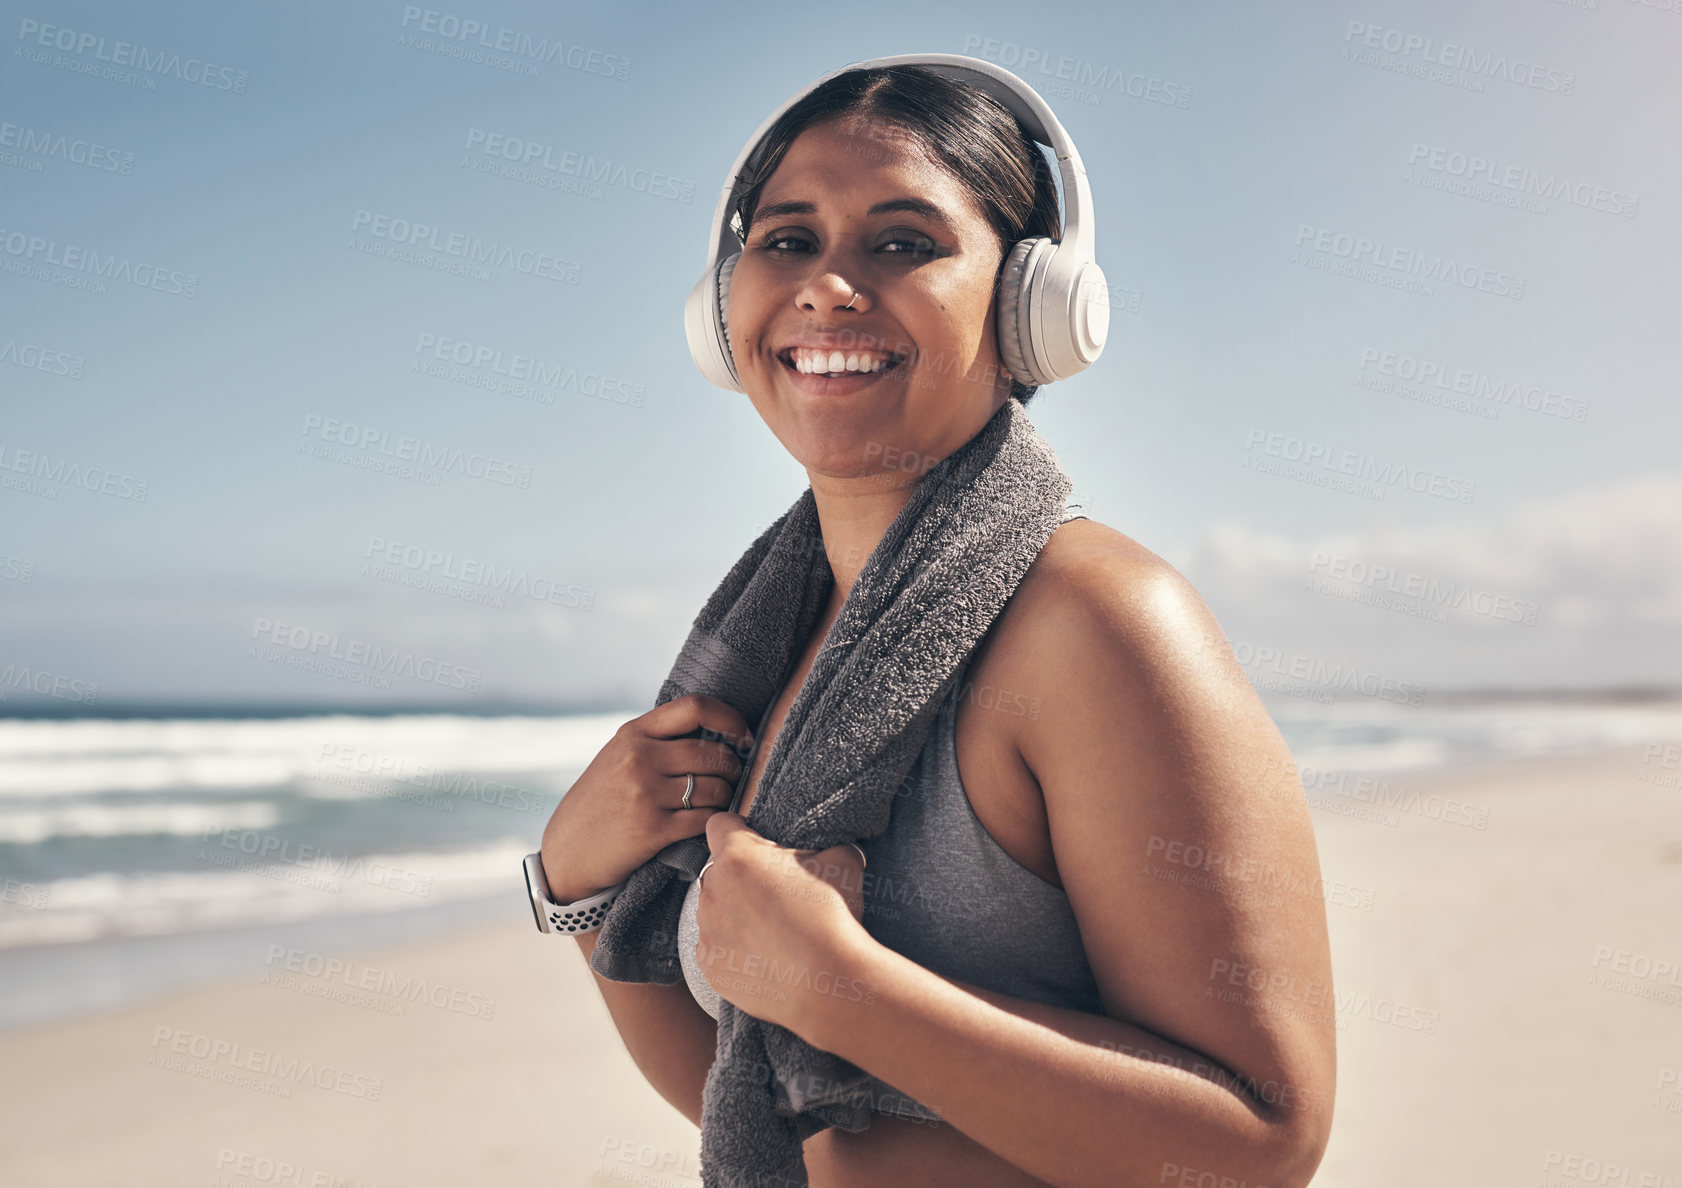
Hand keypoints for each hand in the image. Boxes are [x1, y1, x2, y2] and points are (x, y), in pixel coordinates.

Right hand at [539, 696, 751, 902]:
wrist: (566, 854)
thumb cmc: (600, 804)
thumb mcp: (617, 757)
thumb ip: (656, 741)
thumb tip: (716, 732)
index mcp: (632, 734)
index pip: (695, 707)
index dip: (729, 718)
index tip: (742, 735)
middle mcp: (639, 758)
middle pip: (712, 752)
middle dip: (733, 767)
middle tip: (733, 779)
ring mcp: (644, 793)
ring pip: (715, 787)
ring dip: (726, 797)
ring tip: (717, 802)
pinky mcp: (652, 829)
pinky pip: (705, 819)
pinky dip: (714, 822)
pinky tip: (707, 824)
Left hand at [693, 811, 876, 1038]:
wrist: (826, 982)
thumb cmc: (831, 916)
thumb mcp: (841, 861)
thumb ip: (829, 845)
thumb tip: (837, 845)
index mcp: (737, 855)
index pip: (720, 824)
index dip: (739, 830)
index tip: (758, 846)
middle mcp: (712, 888)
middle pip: (719, 871)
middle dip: (741, 877)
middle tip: (776, 894)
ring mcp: (707, 929)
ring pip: (715, 910)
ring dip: (736, 914)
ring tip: (773, 931)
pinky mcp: (709, 965)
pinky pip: (715, 948)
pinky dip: (734, 950)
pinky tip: (764, 957)